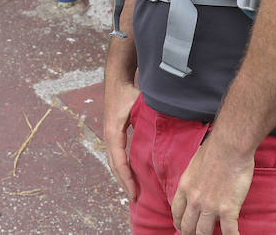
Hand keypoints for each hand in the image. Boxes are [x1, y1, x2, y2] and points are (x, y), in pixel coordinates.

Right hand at [103, 69, 141, 198]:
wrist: (117, 77)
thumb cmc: (129, 89)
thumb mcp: (140, 103)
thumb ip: (150, 117)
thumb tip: (166, 130)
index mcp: (114, 132)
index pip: (119, 161)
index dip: (126, 178)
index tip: (134, 193)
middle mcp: (109, 135)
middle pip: (113, 165)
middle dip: (123, 182)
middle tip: (135, 199)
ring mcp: (110, 133)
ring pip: (113, 161)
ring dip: (121, 176)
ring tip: (133, 191)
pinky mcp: (114, 131)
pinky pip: (116, 154)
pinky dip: (122, 166)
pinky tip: (131, 173)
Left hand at [171, 135, 252, 234]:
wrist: (229, 147)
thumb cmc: (214, 150)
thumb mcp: (194, 164)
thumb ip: (194, 178)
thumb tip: (197, 182)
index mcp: (185, 187)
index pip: (176, 212)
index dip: (179, 223)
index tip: (183, 227)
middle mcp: (194, 200)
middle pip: (188, 226)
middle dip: (191, 234)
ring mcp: (210, 206)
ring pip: (204, 233)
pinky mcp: (227, 210)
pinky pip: (229, 232)